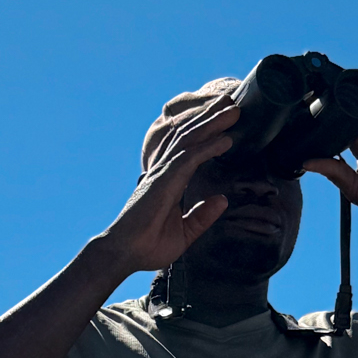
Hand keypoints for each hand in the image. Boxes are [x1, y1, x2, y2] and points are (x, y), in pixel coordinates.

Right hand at [97, 100, 238, 276]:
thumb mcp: (184, 233)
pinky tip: (225, 140)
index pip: (190, 149)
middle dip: (212, 118)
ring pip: (190, 140)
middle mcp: (165, 172)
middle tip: (233, 104)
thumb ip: (202, 216)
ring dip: (213, 124)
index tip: (227, 123)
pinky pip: (189, 158)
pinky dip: (208, 147)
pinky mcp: (163, 182)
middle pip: (190, 136)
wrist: (125, 254)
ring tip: (233, 111)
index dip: (207, 133)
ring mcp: (163, 174)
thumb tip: (223, 200)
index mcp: (169, 181)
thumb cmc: (148, 246)